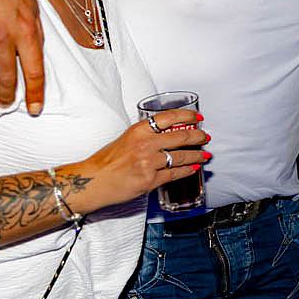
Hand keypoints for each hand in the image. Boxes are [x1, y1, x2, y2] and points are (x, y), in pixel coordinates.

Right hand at [0, 0, 44, 116]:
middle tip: (6, 107)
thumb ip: (35, 28)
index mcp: (25, 30)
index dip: (35, 92)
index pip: (34, 70)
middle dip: (7, 96)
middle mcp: (1, 38)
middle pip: (6, 76)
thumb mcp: (31, 1)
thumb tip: (37, 52)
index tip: (34, 108)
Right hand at [70, 109, 209, 211]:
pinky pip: (175, 174)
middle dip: (198, 136)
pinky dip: (187, 171)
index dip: (188, 116)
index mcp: (138, 130)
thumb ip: (145, 136)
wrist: (92, 182)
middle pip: (181, 136)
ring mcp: (148, 162)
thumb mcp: (125, 139)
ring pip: (182, 157)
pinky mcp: (150, 180)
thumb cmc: (106, 162)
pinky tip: (193, 169)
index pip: (169, 117)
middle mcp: (145, 144)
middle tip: (206, 137)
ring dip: (197, 155)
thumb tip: (168, 134)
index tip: (198, 117)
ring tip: (205, 155)